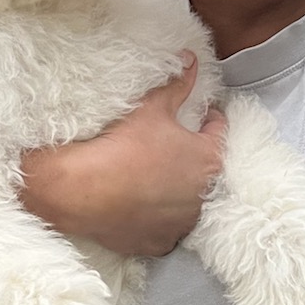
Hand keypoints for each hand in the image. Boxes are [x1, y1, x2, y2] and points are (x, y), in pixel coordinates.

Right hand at [19, 51, 226, 256]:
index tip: (199, 114)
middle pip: (205, 170)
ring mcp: (181, 225)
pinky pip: (164, 227)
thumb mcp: (152, 108)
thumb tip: (191, 60)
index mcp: (209, 161)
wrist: (84, 191)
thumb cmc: (124, 147)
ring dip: (176, 189)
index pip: (220, 132)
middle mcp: (203, 198)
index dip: (208, 119)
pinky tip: (140, 202)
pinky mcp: (158, 244)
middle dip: (192, 156)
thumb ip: (177, 84)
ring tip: (154, 174)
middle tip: (170, 143)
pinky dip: (157, 216)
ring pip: (187, 203)